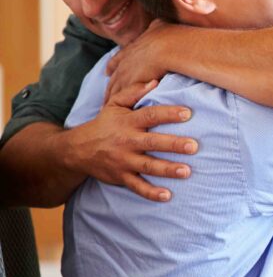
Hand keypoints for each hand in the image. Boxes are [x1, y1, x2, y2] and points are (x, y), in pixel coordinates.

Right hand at [68, 80, 197, 201]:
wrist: (76, 150)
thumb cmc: (103, 125)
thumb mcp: (114, 105)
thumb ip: (133, 92)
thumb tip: (156, 80)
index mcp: (128, 122)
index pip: (150, 115)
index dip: (168, 114)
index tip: (188, 113)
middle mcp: (127, 141)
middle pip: (153, 142)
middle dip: (173, 144)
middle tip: (194, 146)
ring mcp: (124, 161)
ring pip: (148, 166)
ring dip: (167, 170)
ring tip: (187, 171)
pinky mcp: (121, 177)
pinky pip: (137, 186)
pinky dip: (151, 193)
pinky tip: (167, 196)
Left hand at [104, 19, 178, 103]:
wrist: (173, 47)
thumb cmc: (174, 37)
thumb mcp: (162, 26)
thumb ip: (157, 26)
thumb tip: (158, 22)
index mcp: (136, 45)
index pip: (121, 57)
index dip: (114, 64)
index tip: (108, 70)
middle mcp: (129, 57)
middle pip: (116, 72)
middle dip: (110, 80)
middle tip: (105, 90)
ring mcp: (128, 70)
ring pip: (115, 84)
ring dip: (110, 93)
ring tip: (106, 103)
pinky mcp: (131, 81)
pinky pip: (120, 93)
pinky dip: (116, 100)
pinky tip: (114, 107)